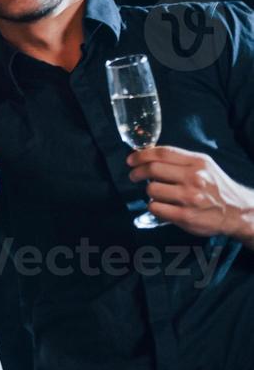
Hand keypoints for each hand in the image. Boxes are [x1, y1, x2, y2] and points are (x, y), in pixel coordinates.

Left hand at [127, 146, 253, 240]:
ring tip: (158, 194)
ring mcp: (190, 198)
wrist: (238, 212)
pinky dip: (153, 206)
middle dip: (137, 172)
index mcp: (198, 163)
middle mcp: (194, 178)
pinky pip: (155, 207)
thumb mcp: (203, 167)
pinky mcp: (185, 216)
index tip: (131, 160)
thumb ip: (179, 160)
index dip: (141, 155)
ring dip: (149, 191)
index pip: (162, 153)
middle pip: (153, 169)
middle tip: (134, 175)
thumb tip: (147, 154)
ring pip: (152, 189)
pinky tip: (162, 206)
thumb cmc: (215, 188)